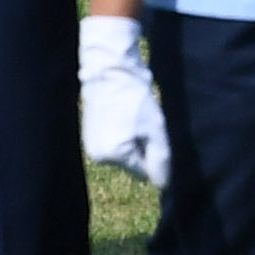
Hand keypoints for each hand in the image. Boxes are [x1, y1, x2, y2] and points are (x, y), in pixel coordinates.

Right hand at [79, 17, 169, 187]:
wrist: (110, 69)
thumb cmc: (134, 98)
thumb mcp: (155, 129)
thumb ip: (160, 160)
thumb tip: (163, 185)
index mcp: (112, 156)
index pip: (143, 173)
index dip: (156, 158)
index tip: (157, 136)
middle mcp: (98, 156)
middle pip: (132, 164)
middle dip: (143, 149)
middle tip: (147, 124)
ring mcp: (91, 145)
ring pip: (124, 153)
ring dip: (134, 141)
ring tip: (135, 117)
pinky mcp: (90, 134)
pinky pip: (114, 142)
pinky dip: (123, 133)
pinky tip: (125, 115)